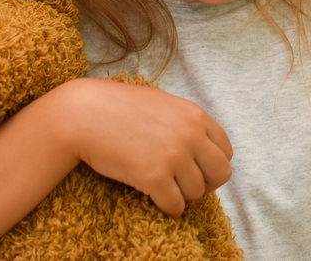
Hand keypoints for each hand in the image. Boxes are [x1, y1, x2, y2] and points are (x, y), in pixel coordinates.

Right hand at [58, 79, 232, 216]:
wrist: (84, 114)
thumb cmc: (119, 107)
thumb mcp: (163, 104)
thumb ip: (186, 122)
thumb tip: (203, 147)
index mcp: (195, 115)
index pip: (226, 151)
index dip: (212, 164)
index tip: (197, 169)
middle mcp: (190, 135)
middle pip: (221, 174)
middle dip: (206, 183)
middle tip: (185, 184)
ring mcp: (174, 156)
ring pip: (197, 193)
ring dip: (181, 194)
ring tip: (163, 185)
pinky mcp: (154, 176)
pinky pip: (175, 206)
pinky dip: (167, 207)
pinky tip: (154, 197)